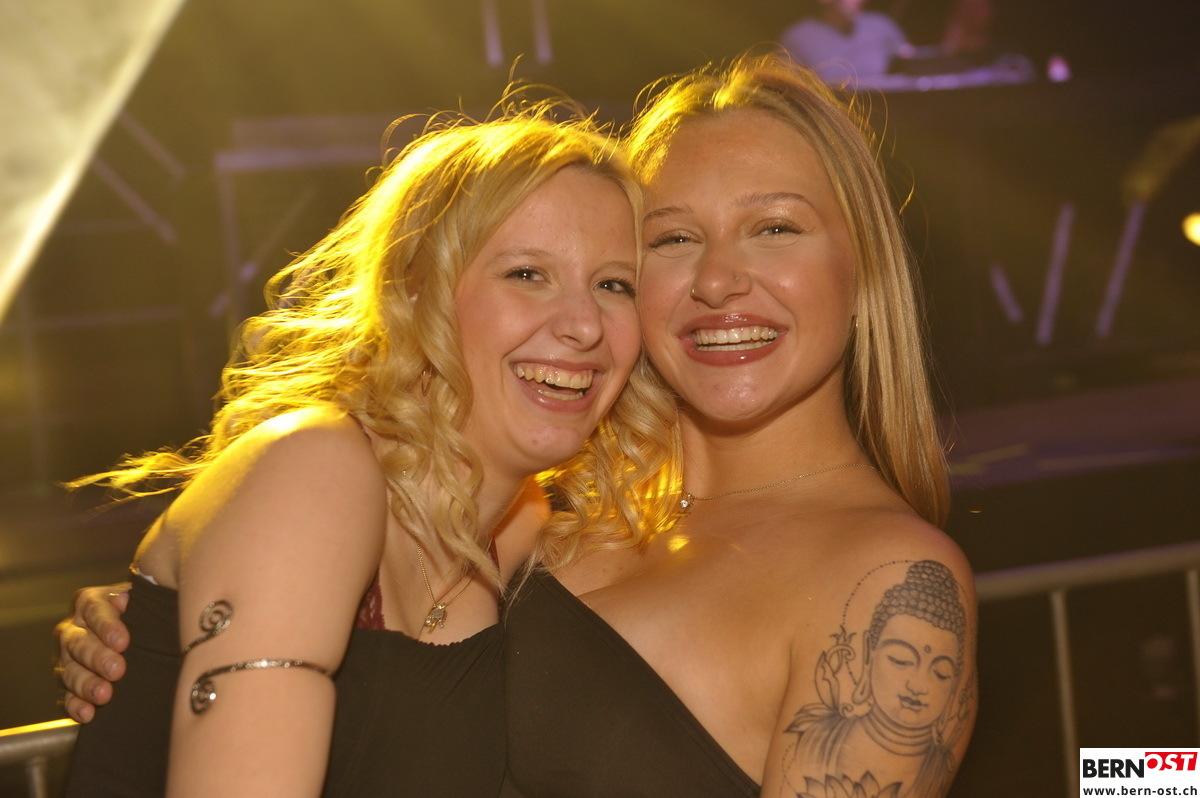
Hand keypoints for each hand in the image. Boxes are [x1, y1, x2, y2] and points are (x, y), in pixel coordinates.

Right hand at [54, 583, 131, 722]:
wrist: (142, 634)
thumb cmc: (145, 611)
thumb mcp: (145, 599)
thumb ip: (140, 598)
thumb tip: (128, 600)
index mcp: (90, 603)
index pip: (93, 610)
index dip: (106, 626)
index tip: (123, 642)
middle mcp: (74, 629)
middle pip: (79, 642)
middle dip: (98, 657)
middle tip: (117, 670)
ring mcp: (68, 658)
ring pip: (70, 671)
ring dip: (87, 684)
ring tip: (105, 694)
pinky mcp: (70, 684)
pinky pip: (67, 696)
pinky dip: (76, 706)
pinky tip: (89, 713)